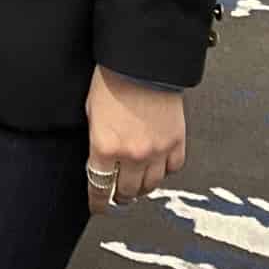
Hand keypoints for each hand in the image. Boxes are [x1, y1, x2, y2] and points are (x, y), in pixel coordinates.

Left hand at [84, 66, 186, 217]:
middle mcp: (131, 154)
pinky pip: (173, 168)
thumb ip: (96, 140)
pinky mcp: (176, 141)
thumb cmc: (113, 79)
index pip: (99, 188)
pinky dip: (165, 170)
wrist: (143, 61)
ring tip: (137, 182)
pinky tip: (158, 164)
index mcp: (104, 147)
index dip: (98, 202)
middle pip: (126, 191)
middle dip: (120, 194)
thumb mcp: (91, 112)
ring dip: (142, 186)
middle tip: (118, 193)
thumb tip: (99, 159)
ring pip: (150, 185)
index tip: (98, 206)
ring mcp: (156, 150)